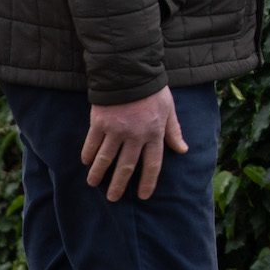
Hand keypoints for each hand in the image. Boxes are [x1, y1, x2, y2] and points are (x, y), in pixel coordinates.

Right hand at [80, 86, 188, 201]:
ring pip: (106, 158)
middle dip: (119, 185)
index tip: (143, 195)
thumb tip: (183, 149)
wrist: (130, 70)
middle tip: (112, 198)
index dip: (148, 181)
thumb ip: (173, 131)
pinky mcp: (100, 122)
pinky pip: (92, 143)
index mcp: (154, 133)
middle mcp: (135, 135)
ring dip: (99, 173)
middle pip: (126, 166)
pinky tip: (86, 162)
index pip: (153, 164)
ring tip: (93, 184)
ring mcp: (116, 129)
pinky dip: (88, 154)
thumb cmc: (152, 90)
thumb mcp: (169, 109)